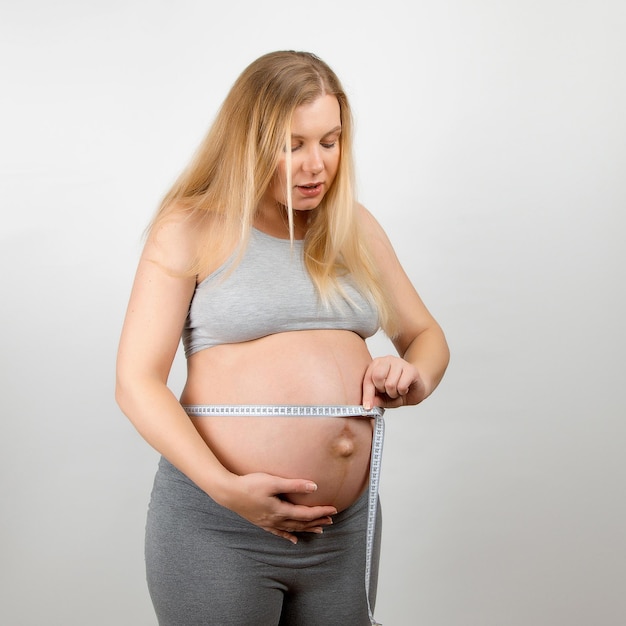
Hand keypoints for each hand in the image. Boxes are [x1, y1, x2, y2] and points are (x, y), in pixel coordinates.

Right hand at [222, 472, 336, 543]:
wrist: (228, 493)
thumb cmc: (250, 485)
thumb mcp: (272, 482)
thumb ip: (294, 485)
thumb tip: (314, 486)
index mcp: (280, 510)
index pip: (306, 514)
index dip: (321, 512)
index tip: (334, 509)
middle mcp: (276, 520)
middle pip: (301, 523)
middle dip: (317, 521)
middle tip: (331, 520)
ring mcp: (268, 523)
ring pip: (292, 529)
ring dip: (306, 529)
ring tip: (319, 530)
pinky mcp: (261, 522)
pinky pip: (278, 533)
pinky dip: (288, 536)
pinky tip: (294, 540)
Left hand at [362, 355, 425, 409]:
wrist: (417, 388)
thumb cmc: (398, 389)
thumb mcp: (384, 397)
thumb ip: (376, 400)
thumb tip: (369, 405)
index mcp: (376, 364)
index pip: (368, 378)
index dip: (367, 394)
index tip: (367, 407)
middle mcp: (387, 360)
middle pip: (377, 377)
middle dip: (382, 390)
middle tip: (388, 392)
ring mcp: (399, 362)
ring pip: (390, 384)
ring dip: (394, 393)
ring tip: (397, 390)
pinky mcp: (411, 369)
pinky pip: (401, 386)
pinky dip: (402, 392)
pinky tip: (405, 389)